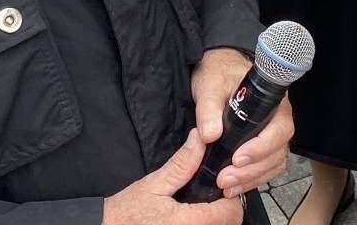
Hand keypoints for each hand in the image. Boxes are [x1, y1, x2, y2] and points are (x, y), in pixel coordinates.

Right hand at [100, 130, 241, 224]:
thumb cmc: (126, 213)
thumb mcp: (154, 184)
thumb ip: (182, 165)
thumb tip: (199, 139)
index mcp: (187, 222)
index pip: (231, 213)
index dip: (230, 199)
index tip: (221, 190)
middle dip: (224, 211)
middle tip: (211, 199)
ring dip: (213, 221)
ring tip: (199, 209)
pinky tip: (190, 219)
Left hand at [191, 46, 292, 197]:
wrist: (217, 74)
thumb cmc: (219, 75)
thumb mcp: (210, 87)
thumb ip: (209, 110)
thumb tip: (209, 134)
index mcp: (272, 102)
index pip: (279, 129)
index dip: (262, 147)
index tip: (238, 158)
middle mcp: (278, 120)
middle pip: (277, 151)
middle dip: (252, 169)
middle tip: (225, 178)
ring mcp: (272, 136)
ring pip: (273, 164)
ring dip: (251, 179)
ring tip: (226, 186)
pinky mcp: (262, 148)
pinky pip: (265, 169)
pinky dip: (251, 181)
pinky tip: (233, 187)